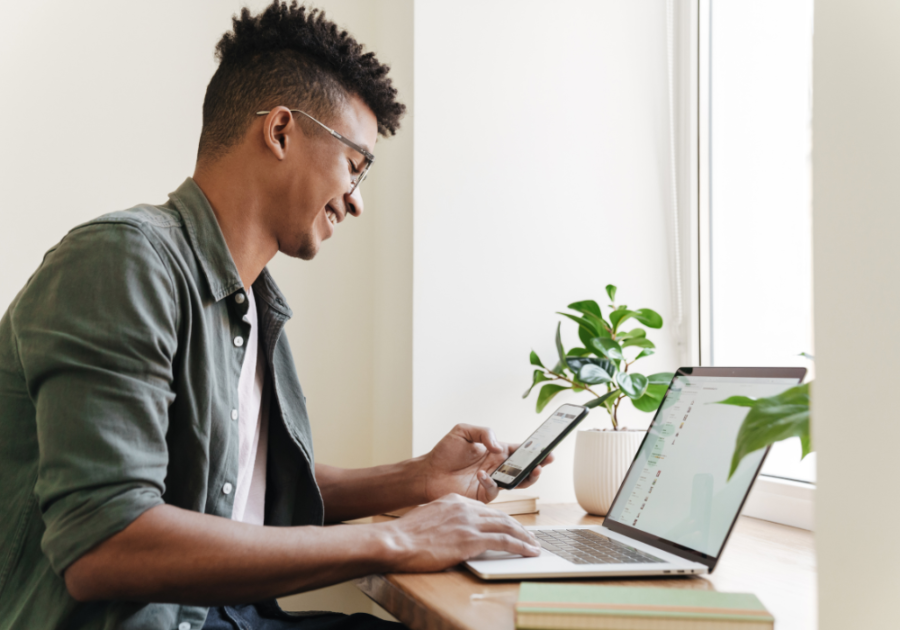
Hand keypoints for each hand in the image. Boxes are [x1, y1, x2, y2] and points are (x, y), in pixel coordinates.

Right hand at [380, 494, 540, 572]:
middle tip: (529, 536)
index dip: (501, 518)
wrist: (396, 541)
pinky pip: (504, 541)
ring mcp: (469, 522)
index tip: (509, 526)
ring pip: (507, 526)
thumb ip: (444, 519)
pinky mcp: (471, 539)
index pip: (485, 508)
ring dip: (524, 536)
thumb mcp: (428, 518)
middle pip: (500, 515)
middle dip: (518, 526)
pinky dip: (521, 546)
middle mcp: (465, 507)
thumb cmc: (406, 535)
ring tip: (534, 545)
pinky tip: (529, 551)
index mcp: (454, 500)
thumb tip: (451, 530)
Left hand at [420, 424, 554, 503]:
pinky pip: (495, 491)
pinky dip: (492, 482)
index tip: (547, 448)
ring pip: (517, 483)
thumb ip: (485, 433)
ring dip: (528, 477)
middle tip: (547, 460)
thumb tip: (500, 447)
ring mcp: (491, 482)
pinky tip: (483, 474)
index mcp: (495, 451)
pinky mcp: (482, 495)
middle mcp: (497, 467)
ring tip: (534, 470)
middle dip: (539, 464)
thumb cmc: (444, 452)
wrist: (427, 472)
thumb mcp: (463, 431)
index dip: (535, 450)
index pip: (520, 450)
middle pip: (524, 468)